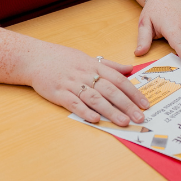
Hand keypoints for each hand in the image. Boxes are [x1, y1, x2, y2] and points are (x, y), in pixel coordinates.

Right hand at [28, 42, 149, 125]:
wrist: (35, 58)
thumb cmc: (62, 58)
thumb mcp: (87, 58)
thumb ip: (109, 65)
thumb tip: (130, 68)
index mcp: (93, 65)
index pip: (118, 79)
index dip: (132, 91)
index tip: (144, 103)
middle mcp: (85, 74)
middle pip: (109, 90)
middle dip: (126, 104)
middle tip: (139, 117)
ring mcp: (71, 84)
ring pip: (95, 98)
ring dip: (111, 111)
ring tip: (123, 121)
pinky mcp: (58, 93)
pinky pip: (74, 103)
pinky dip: (85, 111)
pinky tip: (96, 119)